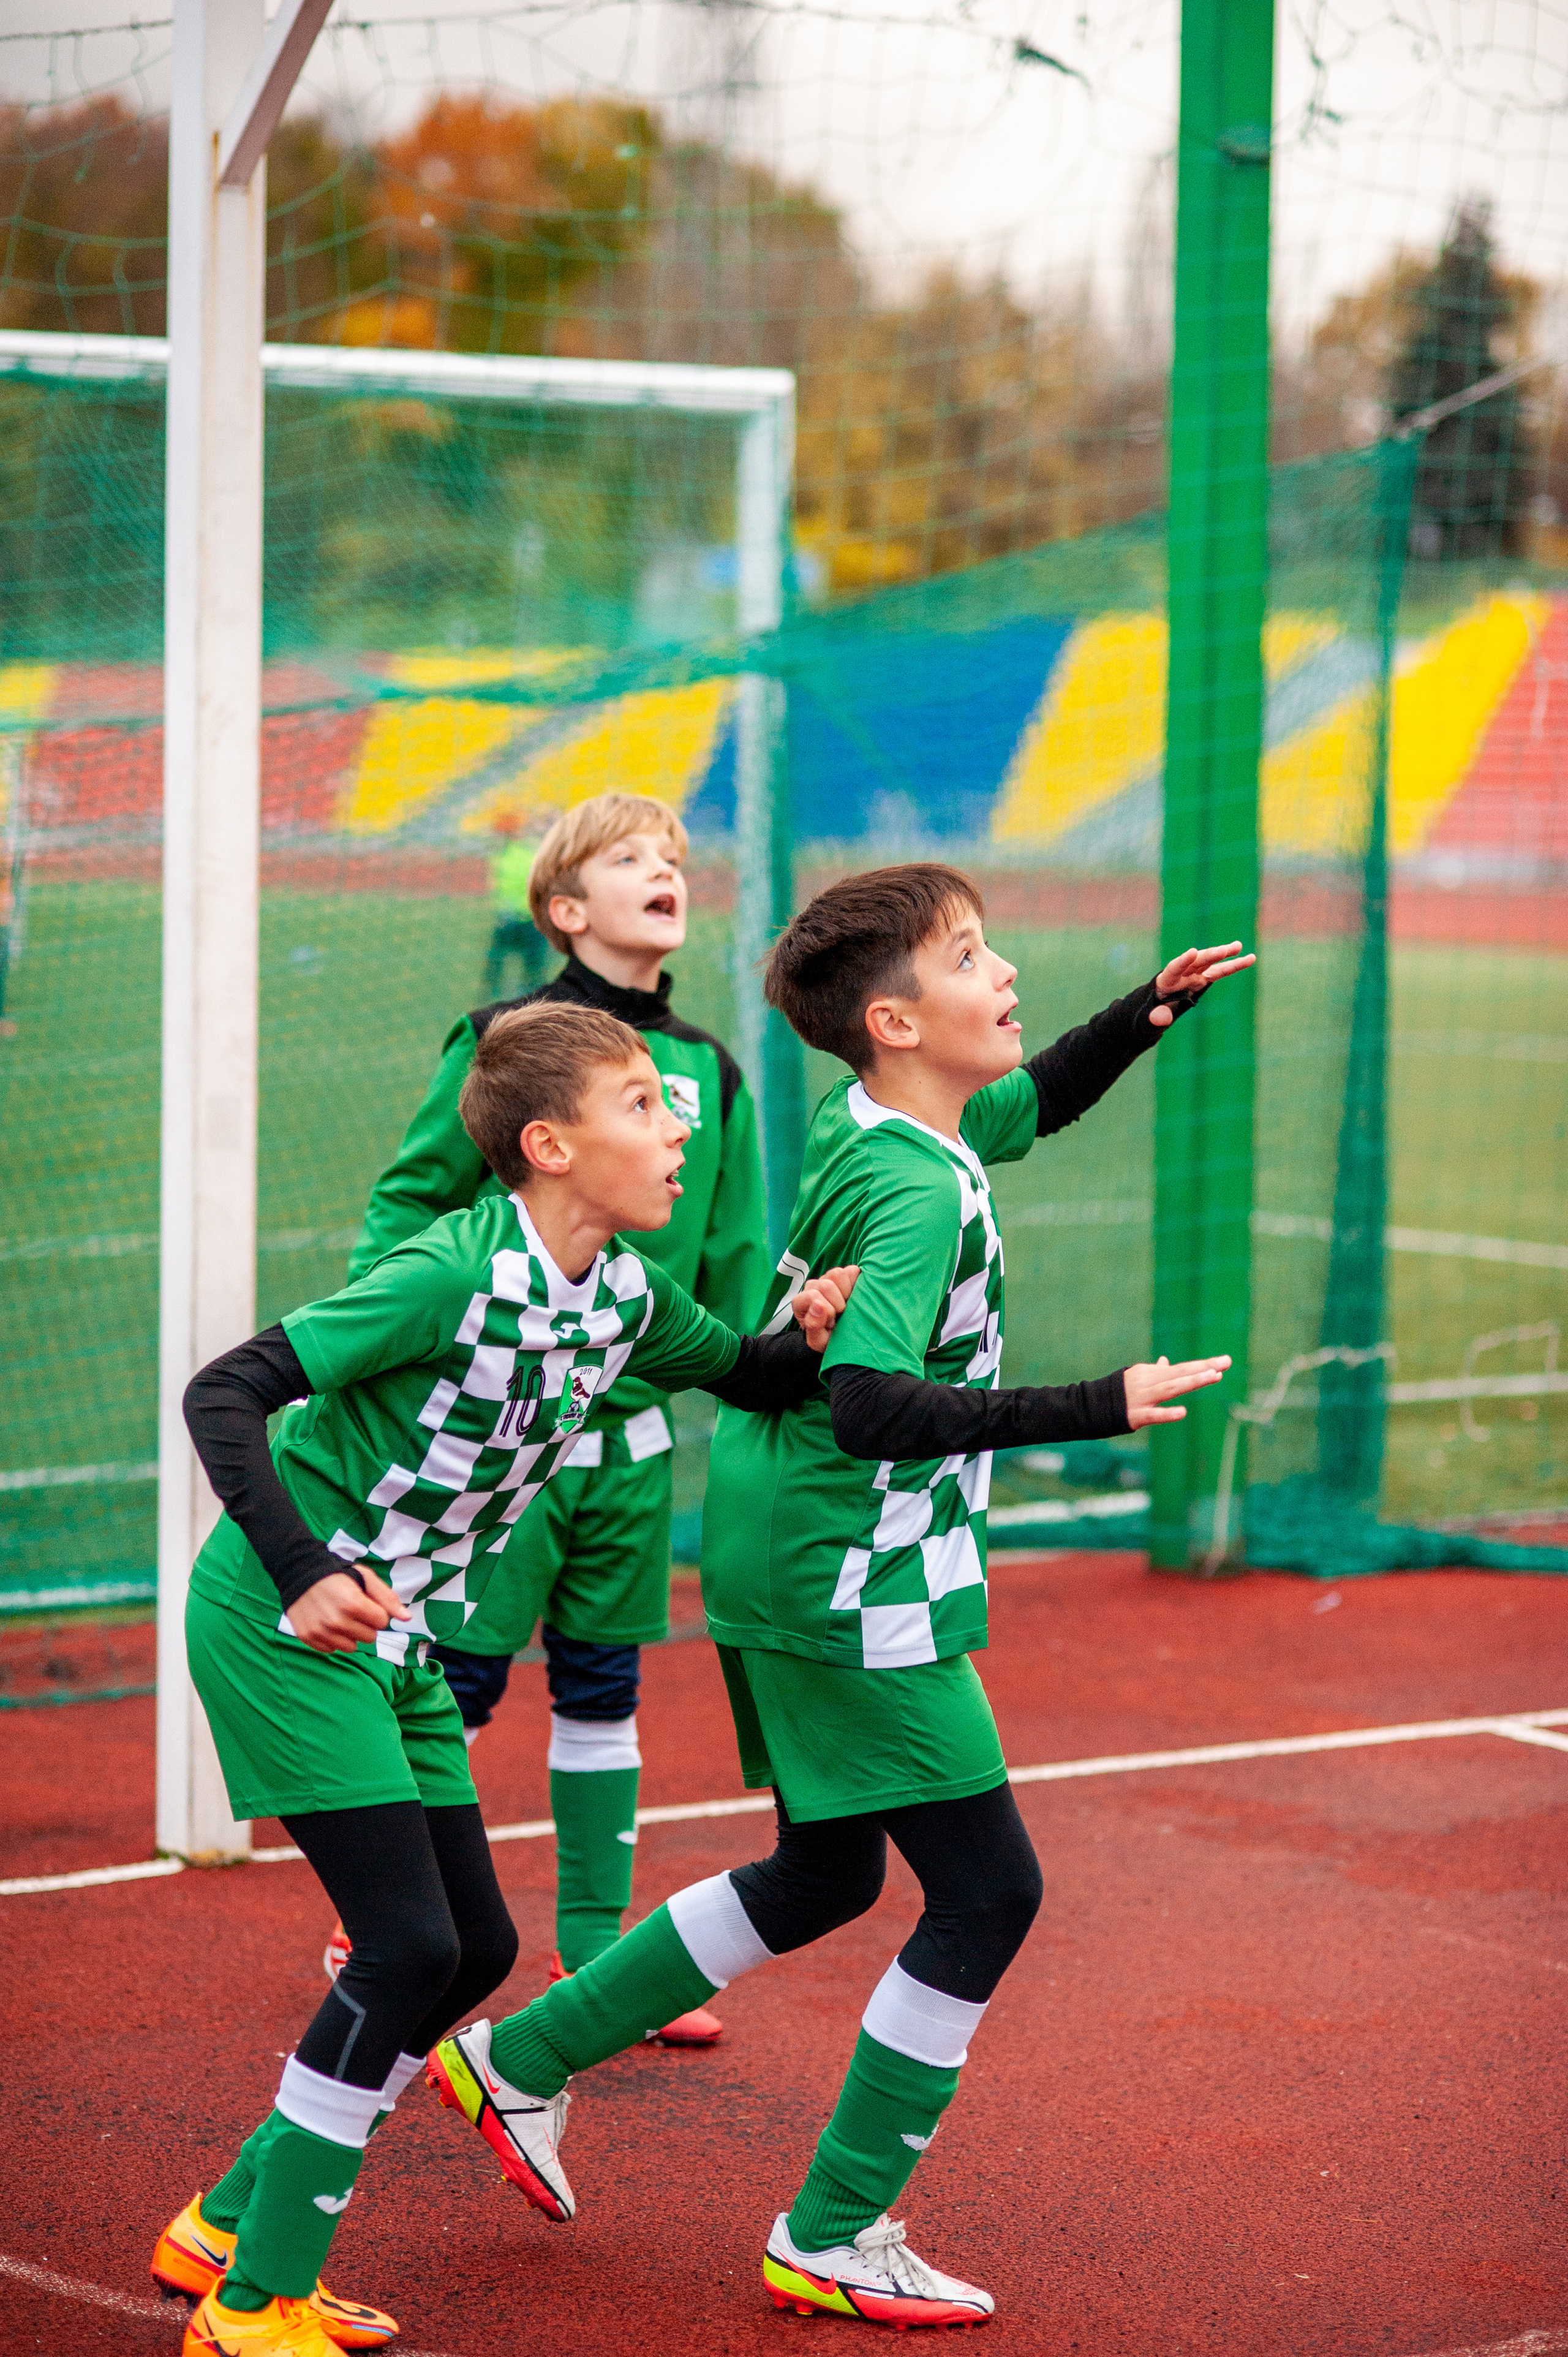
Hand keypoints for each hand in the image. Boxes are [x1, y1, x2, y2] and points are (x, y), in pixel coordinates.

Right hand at [288, 1565, 409, 1654]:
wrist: (298, 1574)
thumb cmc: (337, 1575)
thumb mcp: (365, 1577)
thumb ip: (387, 1598)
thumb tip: (407, 1618)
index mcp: (354, 1604)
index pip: (382, 1622)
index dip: (377, 1612)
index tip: (366, 1603)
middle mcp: (337, 1621)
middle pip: (369, 1637)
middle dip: (366, 1625)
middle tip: (353, 1610)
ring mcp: (321, 1632)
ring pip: (352, 1647)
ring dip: (350, 1635)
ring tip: (341, 1617)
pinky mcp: (308, 1638)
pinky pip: (332, 1650)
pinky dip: (333, 1640)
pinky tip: (328, 1624)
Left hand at [791, 1265, 860, 1352]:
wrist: (841, 1337)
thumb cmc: (828, 1339)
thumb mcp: (818, 1341)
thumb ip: (813, 1326)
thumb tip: (818, 1305)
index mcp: (801, 1301)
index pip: (813, 1296)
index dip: (826, 1310)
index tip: (831, 1323)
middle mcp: (813, 1287)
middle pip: (826, 1284)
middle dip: (837, 1303)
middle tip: (840, 1315)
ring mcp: (828, 1278)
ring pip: (837, 1274)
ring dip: (846, 1292)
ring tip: (847, 1305)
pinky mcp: (845, 1274)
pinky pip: (852, 1271)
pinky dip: (856, 1283)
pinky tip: (854, 1296)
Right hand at [1123, 1353, 1231, 1427]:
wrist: (1089, 1407)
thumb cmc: (1117, 1393)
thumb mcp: (1136, 1378)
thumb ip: (1154, 1372)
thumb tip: (1166, 1361)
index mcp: (1149, 1373)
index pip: (1181, 1368)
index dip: (1202, 1365)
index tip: (1224, 1362)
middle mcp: (1147, 1381)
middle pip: (1179, 1373)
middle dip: (1203, 1368)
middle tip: (1225, 1363)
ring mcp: (1142, 1398)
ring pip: (1170, 1388)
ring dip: (1191, 1381)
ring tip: (1212, 1376)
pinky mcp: (1135, 1415)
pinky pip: (1153, 1415)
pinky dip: (1167, 1413)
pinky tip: (1183, 1412)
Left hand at [1149, 941, 1255, 1026]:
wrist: (1155, 1006)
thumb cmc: (1150, 1014)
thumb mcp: (1150, 1020)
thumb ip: (1156, 1018)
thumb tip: (1163, 1018)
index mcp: (1166, 981)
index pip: (1174, 968)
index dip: (1183, 961)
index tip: (1193, 952)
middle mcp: (1181, 974)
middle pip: (1196, 962)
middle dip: (1210, 956)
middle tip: (1223, 950)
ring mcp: (1193, 975)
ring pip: (1210, 962)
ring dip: (1224, 954)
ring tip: (1239, 946)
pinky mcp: (1203, 978)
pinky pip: (1220, 971)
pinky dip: (1233, 965)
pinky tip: (1250, 958)